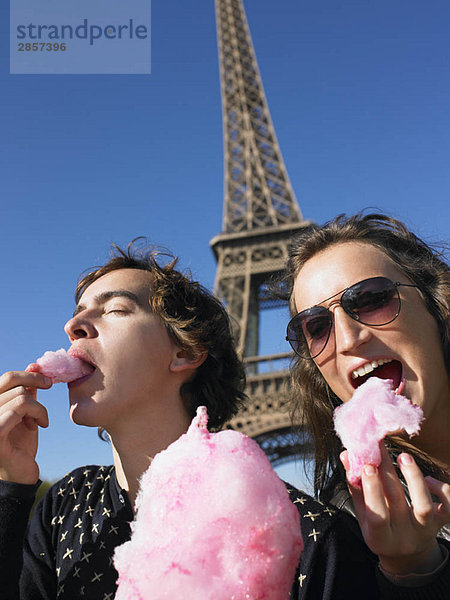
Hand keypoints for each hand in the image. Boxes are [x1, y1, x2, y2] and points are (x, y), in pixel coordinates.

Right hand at [0, 370, 51, 483]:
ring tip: (39, 422)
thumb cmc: (20, 444)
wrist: (19, 474)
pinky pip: (17, 411)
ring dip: (38, 408)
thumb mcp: (25, 413)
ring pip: (20, 397)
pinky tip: (40, 426)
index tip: (47, 381)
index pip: (7, 377)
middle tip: (45, 402)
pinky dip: (36, 414)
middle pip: (13, 383)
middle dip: (35, 390)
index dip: (29, 374)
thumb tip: (33, 364)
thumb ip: (25, 391)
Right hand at [340, 443, 449, 574]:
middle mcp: (405, 538)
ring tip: (404, 456)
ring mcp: (425, 531)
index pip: (377, 516)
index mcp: (381, 538)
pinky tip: (429, 478)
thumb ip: (356, 486)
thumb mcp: (364, 514)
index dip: (372, 490)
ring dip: (413, 478)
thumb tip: (346, 455)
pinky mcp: (441, 523)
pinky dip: (442, 489)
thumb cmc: (381, 528)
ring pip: (424, 506)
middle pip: (397, 502)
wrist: (407, 551)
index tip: (367, 466)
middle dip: (387, 472)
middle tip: (379, 448)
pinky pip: (448, 507)